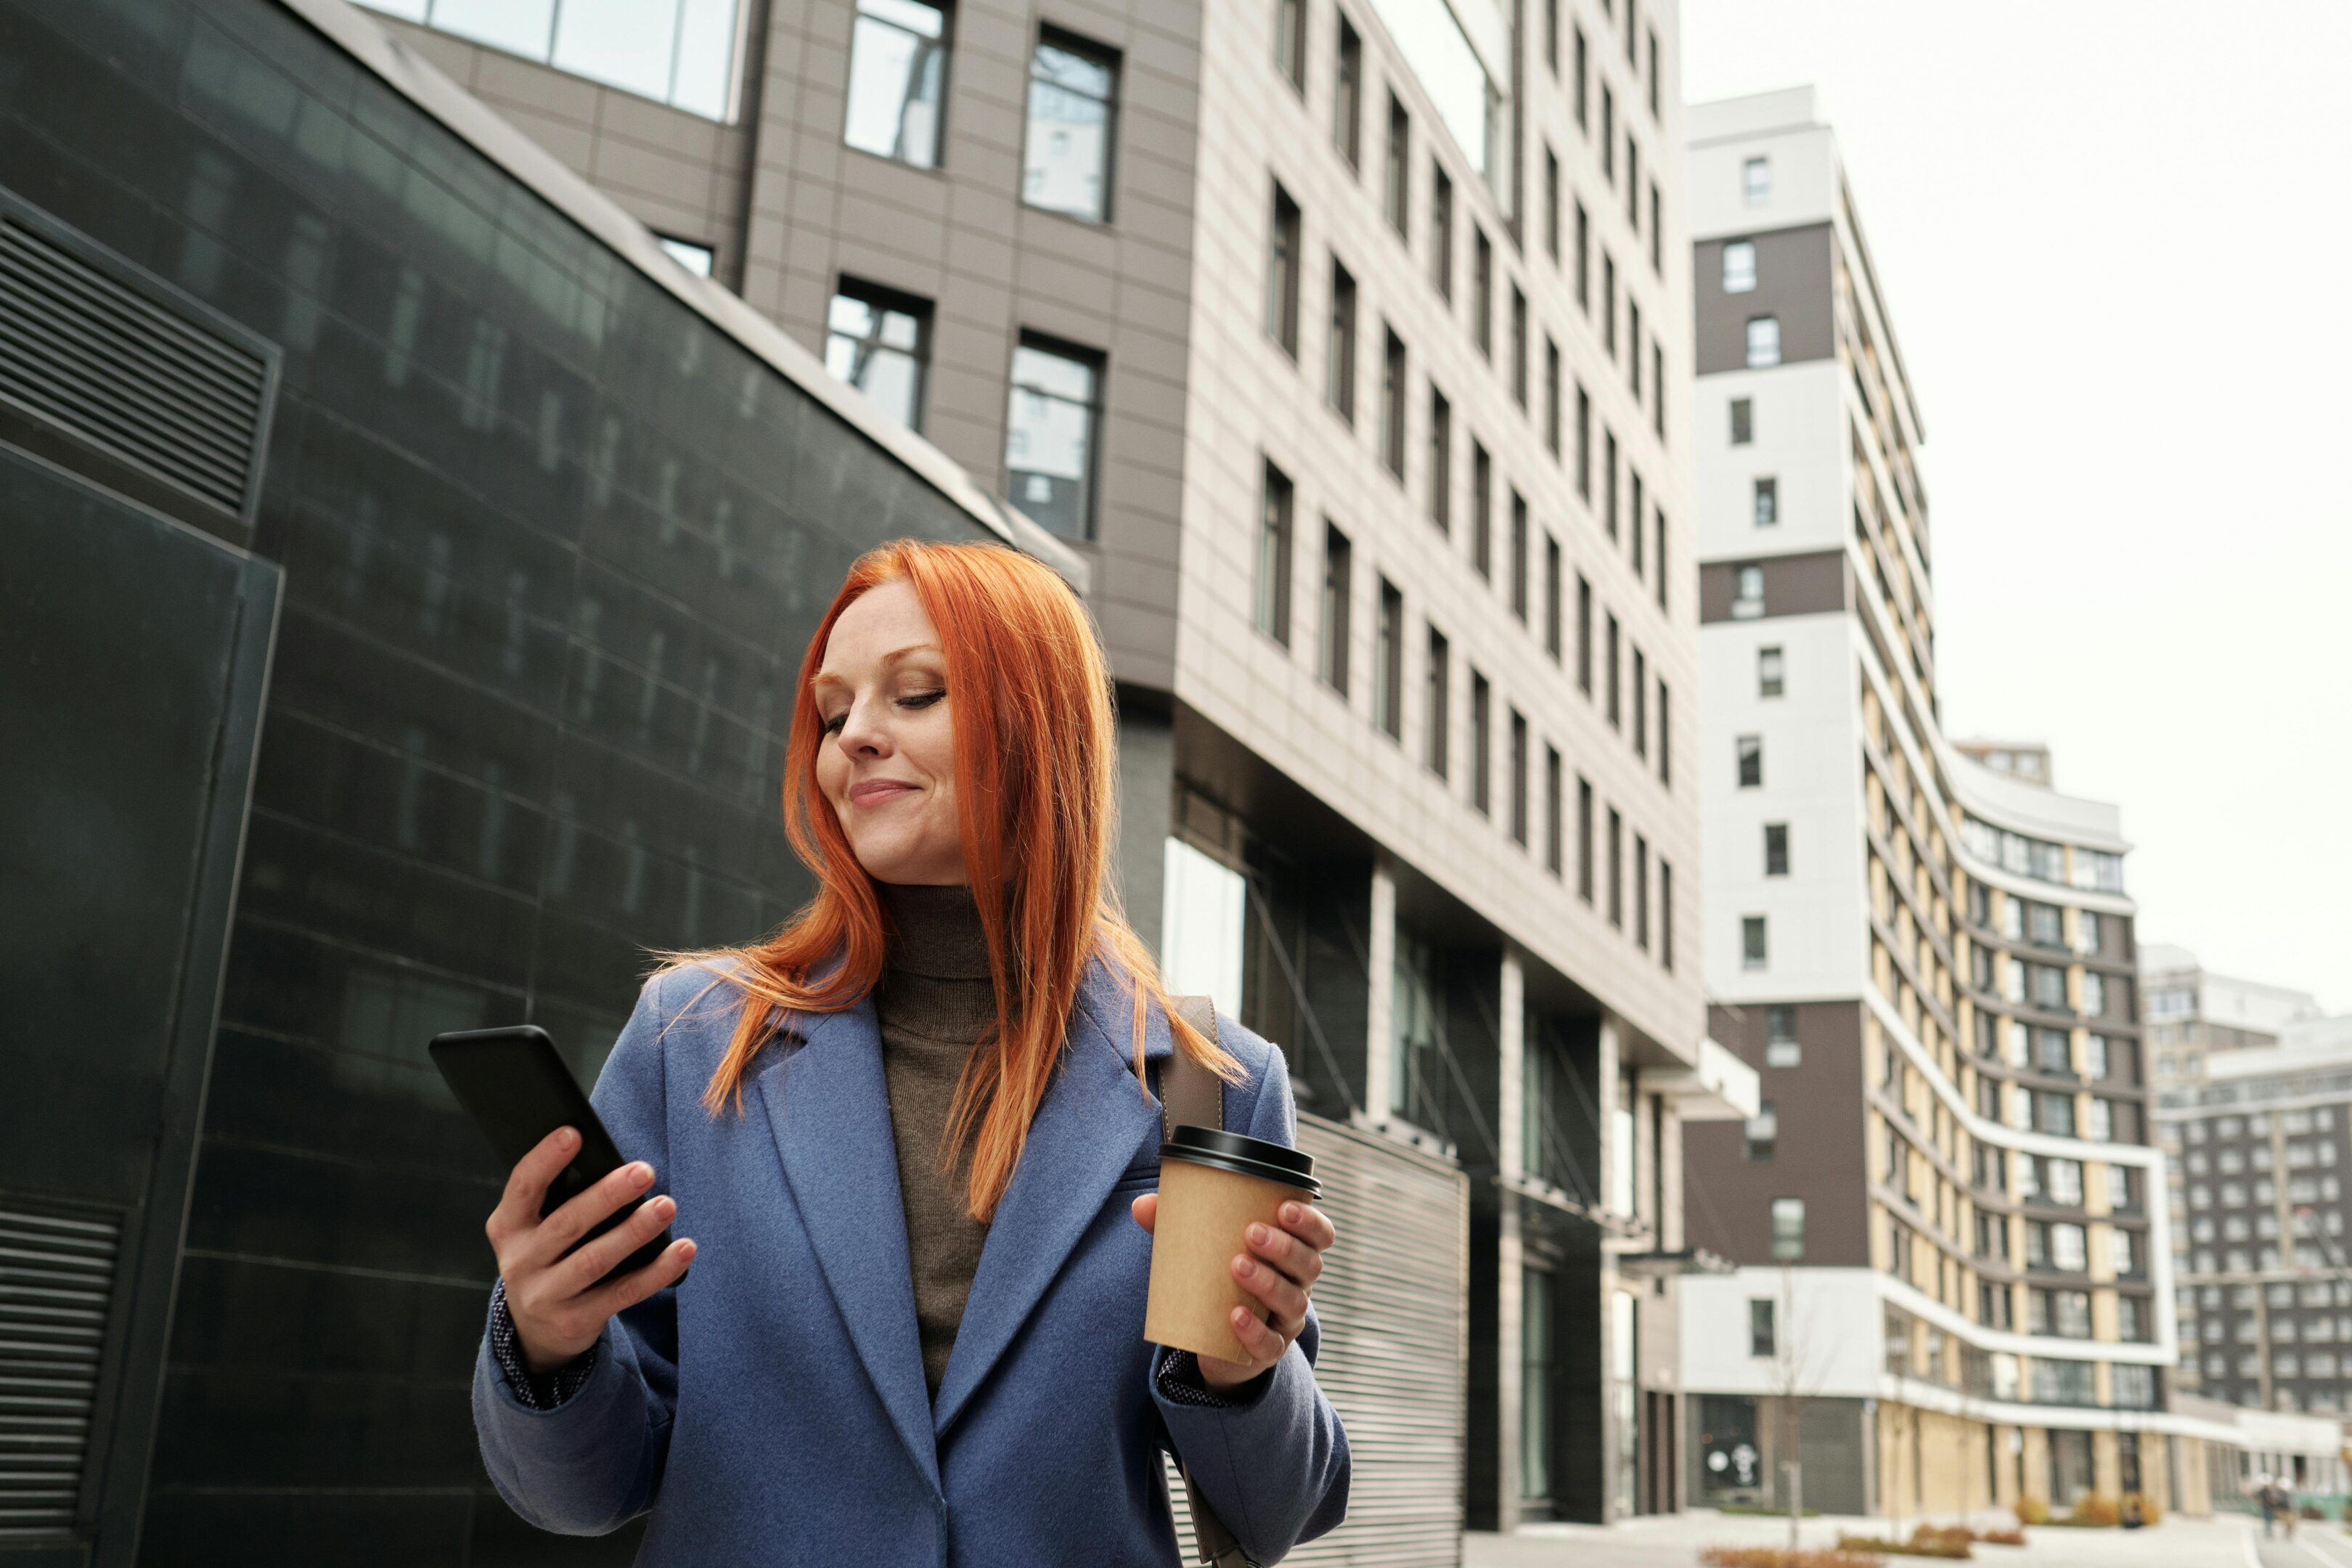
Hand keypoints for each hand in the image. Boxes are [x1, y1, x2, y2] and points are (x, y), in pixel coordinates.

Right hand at [486, 1126, 695, 1373]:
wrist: (536, 1330)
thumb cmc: (549, 1255)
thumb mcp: (537, 1228)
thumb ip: (561, 1198)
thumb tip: (611, 1161)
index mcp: (508, 1226)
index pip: (523, 1186)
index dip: (545, 1159)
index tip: (574, 1132)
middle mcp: (521, 1261)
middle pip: (567, 1224)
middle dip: (607, 1195)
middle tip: (644, 1171)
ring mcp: (546, 1295)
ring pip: (595, 1260)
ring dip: (635, 1232)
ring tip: (667, 1206)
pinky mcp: (577, 1321)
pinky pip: (624, 1293)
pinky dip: (657, 1271)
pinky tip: (684, 1249)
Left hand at [1130, 1194, 1335, 1389]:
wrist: (1215, 1341)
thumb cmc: (1218, 1281)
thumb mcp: (1203, 1250)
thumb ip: (1177, 1226)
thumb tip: (1142, 1205)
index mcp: (1291, 1254)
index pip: (1319, 1235)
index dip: (1309, 1221)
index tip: (1284, 1207)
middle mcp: (1298, 1286)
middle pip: (1309, 1265)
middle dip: (1284, 1247)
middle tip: (1251, 1232)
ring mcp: (1286, 1320)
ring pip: (1293, 1301)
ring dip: (1268, 1282)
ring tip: (1238, 1266)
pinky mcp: (1269, 1350)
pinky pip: (1270, 1344)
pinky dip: (1254, 1330)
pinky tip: (1235, 1316)